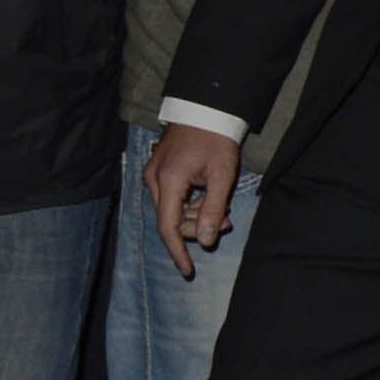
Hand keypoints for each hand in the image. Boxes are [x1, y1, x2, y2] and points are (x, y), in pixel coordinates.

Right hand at [145, 123, 242, 280]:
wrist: (205, 108)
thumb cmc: (216, 138)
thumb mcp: (221, 175)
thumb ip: (212, 210)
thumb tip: (205, 240)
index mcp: (169, 181)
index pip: (168, 227)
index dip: (178, 252)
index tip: (187, 271)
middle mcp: (154, 179)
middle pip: (170, 220)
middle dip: (196, 227)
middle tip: (226, 223)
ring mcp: (153, 173)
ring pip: (171, 209)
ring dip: (194, 215)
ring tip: (222, 210)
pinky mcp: (158, 169)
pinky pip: (170, 196)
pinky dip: (188, 203)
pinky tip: (207, 198)